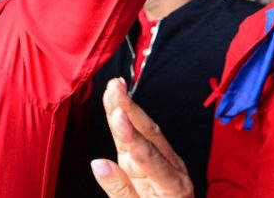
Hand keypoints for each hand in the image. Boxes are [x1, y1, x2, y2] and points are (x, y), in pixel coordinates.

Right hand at [91, 78, 193, 197]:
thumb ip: (119, 190)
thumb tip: (99, 164)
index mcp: (174, 186)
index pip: (150, 156)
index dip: (131, 136)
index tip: (117, 117)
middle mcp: (171, 167)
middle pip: (150, 134)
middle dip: (130, 109)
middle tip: (116, 88)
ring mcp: (160, 160)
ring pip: (144, 129)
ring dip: (127, 106)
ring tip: (114, 86)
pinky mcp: (145, 158)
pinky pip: (134, 135)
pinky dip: (123, 117)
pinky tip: (114, 101)